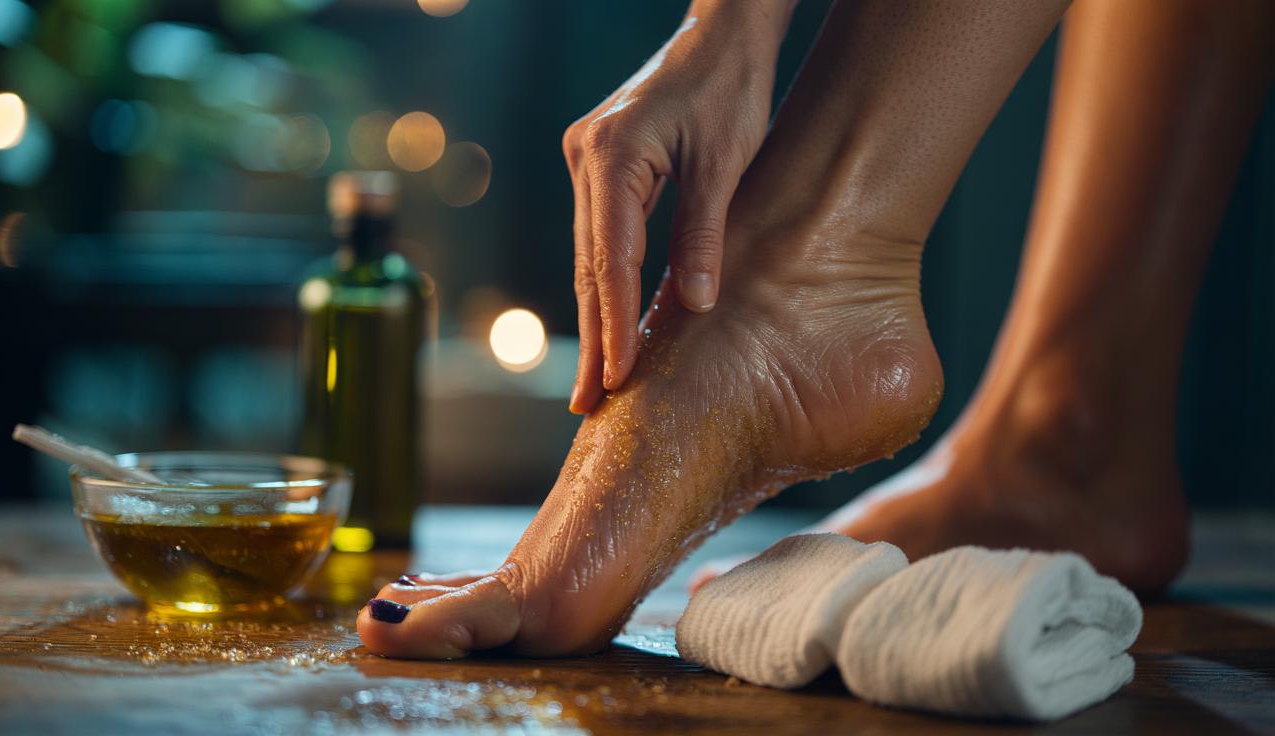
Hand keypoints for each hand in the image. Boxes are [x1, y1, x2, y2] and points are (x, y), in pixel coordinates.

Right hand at [564, 1, 793, 412]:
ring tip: (598, 381)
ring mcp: (585, 163)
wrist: (720, 34)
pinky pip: (598, 238)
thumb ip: (704, 234)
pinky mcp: (597, 167)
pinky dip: (605, 285)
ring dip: (594, 318)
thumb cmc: (730, 87)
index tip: (617, 378)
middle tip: (588, 405)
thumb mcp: (726, 162)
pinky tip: (610, 325)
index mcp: (612, 156)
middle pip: (587, 266)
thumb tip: (696, 306)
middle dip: (592, 337)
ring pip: (588, 257)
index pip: (611, 259)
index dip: (613, 324)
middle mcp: (585, 160)